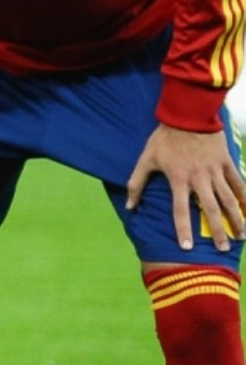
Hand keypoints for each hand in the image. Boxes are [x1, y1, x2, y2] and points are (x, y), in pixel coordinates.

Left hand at [127, 123, 245, 251]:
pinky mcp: (226, 162)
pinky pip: (238, 183)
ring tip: (241, 236)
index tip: (187, 247)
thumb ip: (136, 183)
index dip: (183, 229)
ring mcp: (215, 171)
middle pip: (211, 209)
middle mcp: (199, 178)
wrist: (187, 114)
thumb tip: (129, 206)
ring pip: (229, 199)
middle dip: (218, 231)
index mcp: (178, 179)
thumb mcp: (146, 159)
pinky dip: (245, 197)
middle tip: (223, 249)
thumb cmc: (164, 138)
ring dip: (236, 218)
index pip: (180, 210)